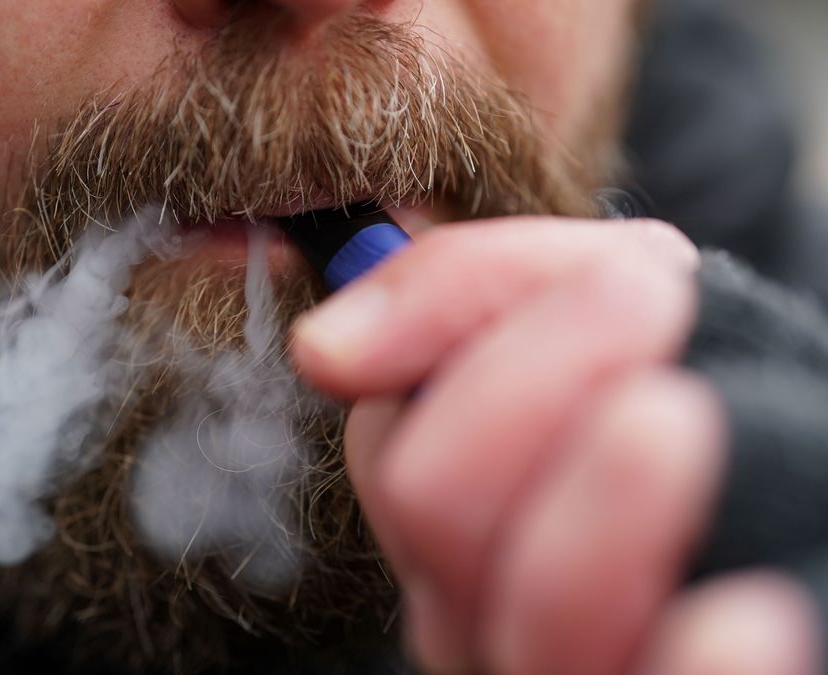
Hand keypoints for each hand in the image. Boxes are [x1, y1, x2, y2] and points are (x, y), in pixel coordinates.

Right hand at [290, 216, 821, 674]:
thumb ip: (457, 289)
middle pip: (431, 503)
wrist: (802, 456)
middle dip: (529, 382)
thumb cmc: (689, 365)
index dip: (472, 339)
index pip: (391, 438)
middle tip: (648, 300)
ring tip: (675, 416)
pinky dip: (696, 666)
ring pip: (532, 615)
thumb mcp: (599, 286)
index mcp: (446, 509)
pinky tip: (747, 615)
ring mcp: (550, 667)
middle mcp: (475, 605)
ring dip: (604, 507)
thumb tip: (324, 348)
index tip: (617, 279)